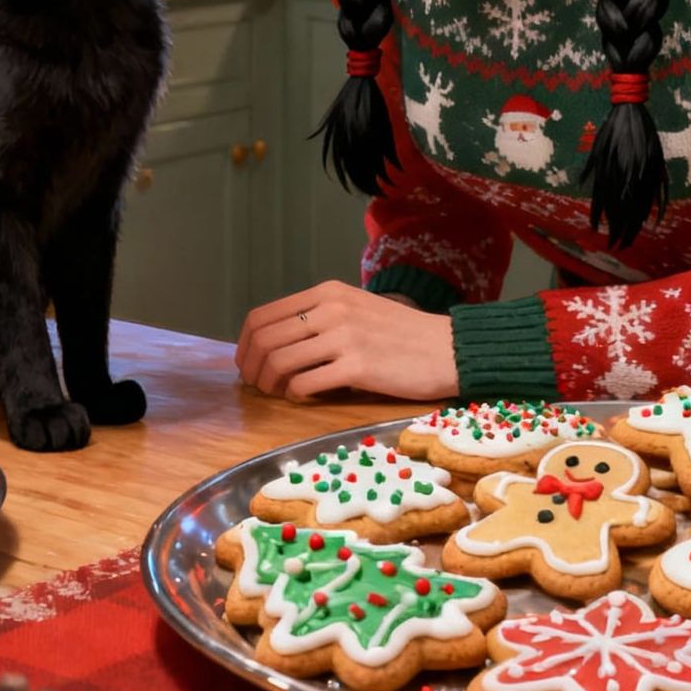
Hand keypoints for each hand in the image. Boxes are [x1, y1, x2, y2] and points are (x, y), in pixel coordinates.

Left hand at [235, 280, 459, 401]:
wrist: (445, 348)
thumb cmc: (399, 333)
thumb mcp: (354, 309)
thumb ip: (318, 318)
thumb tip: (274, 343)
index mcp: (326, 293)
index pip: (263, 316)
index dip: (245, 344)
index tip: (247, 364)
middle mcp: (331, 309)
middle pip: (264, 340)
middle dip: (252, 368)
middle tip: (257, 385)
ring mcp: (344, 337)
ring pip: (280, 361)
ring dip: (270, 384)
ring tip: (278, 393)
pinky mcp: (357, 367)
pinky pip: (305, 383)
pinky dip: (294, 394)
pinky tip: (302, 397)